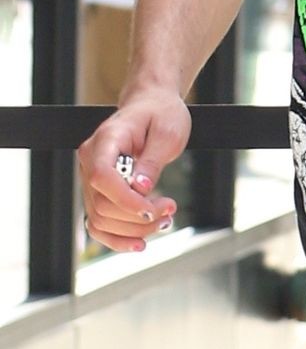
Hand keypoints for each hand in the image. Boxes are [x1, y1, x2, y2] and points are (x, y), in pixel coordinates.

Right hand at [77, 89, 187, 250]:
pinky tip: (140, 243)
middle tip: (171, 210)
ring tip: (165, 221)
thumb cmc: (161, 114)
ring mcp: (91, 177)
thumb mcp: (167, 132)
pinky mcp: (99, 191)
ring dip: (133, 229)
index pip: (102, 177)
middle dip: (138, 217)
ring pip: (100, 218)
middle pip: (102, 203)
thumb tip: (141, 188)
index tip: (153, 209)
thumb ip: (152, 161)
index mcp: (106, 140)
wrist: (152, 105)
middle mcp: (91, 160)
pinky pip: (98, 222)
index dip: (125, 200)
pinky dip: (117, 238)